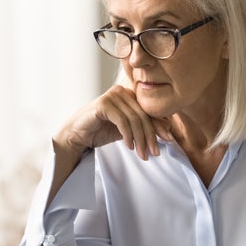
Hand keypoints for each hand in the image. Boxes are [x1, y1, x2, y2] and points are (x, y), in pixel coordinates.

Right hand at [55, 85, 172, 161]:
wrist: (77, 135)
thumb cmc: (101, 130)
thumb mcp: (128, 130)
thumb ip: (144, 127)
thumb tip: (168, 130)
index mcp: (129, 94)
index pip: (149, 111)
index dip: (160, 126)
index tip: (168, 141)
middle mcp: (122, 91)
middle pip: (143, 115)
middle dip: (150, 136)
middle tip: (154, 153)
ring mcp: (112, 95)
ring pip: (134, 119)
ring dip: (140, 139)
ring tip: (142, 154)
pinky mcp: (103, 104)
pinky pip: (122, 121)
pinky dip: (128, 135)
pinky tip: (129, 146)